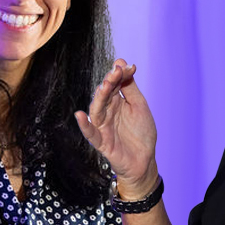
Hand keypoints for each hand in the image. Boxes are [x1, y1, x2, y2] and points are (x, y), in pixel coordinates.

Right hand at [75, 59, 158, 198]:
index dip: (120, 74)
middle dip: (109, 83)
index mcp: (117, 101)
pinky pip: (90, 133)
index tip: (128, 66)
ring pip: (96, 109)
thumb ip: (130, 87)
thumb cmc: (142, 133)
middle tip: (115, 72)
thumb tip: (124, 64)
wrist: (145, 160)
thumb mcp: (139, 106)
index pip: (114, 84)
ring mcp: (103, 126)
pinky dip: (84, 125)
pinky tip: (80, 116)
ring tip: (104, 87)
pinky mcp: (101, 141)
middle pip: (104, 94)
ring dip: (99, 98)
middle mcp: (107, 111)